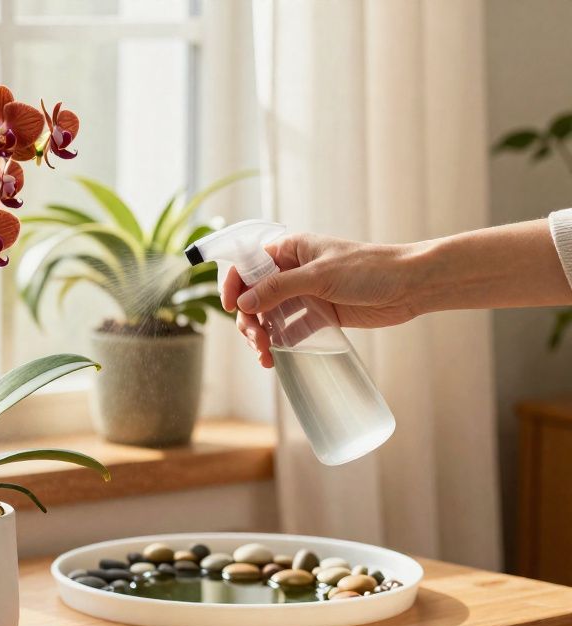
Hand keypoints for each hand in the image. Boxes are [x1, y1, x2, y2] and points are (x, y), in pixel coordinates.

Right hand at [221, 233, 419, 367]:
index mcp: (290, 251)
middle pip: (254, 296)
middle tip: (257, 341)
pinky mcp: (319, 315)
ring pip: (269, 316)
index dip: (234, 285)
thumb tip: (243, 304)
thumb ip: (279, 288)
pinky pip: (289, 331)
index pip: (248, 265)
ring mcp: (305, 295)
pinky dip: (280, 344)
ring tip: (266, 356)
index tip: (231, 307)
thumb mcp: (319, 276)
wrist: (411, 285)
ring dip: (262, 336)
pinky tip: (277, 357)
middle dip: (249, 320)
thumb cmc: (369, 268)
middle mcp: (293, 272)